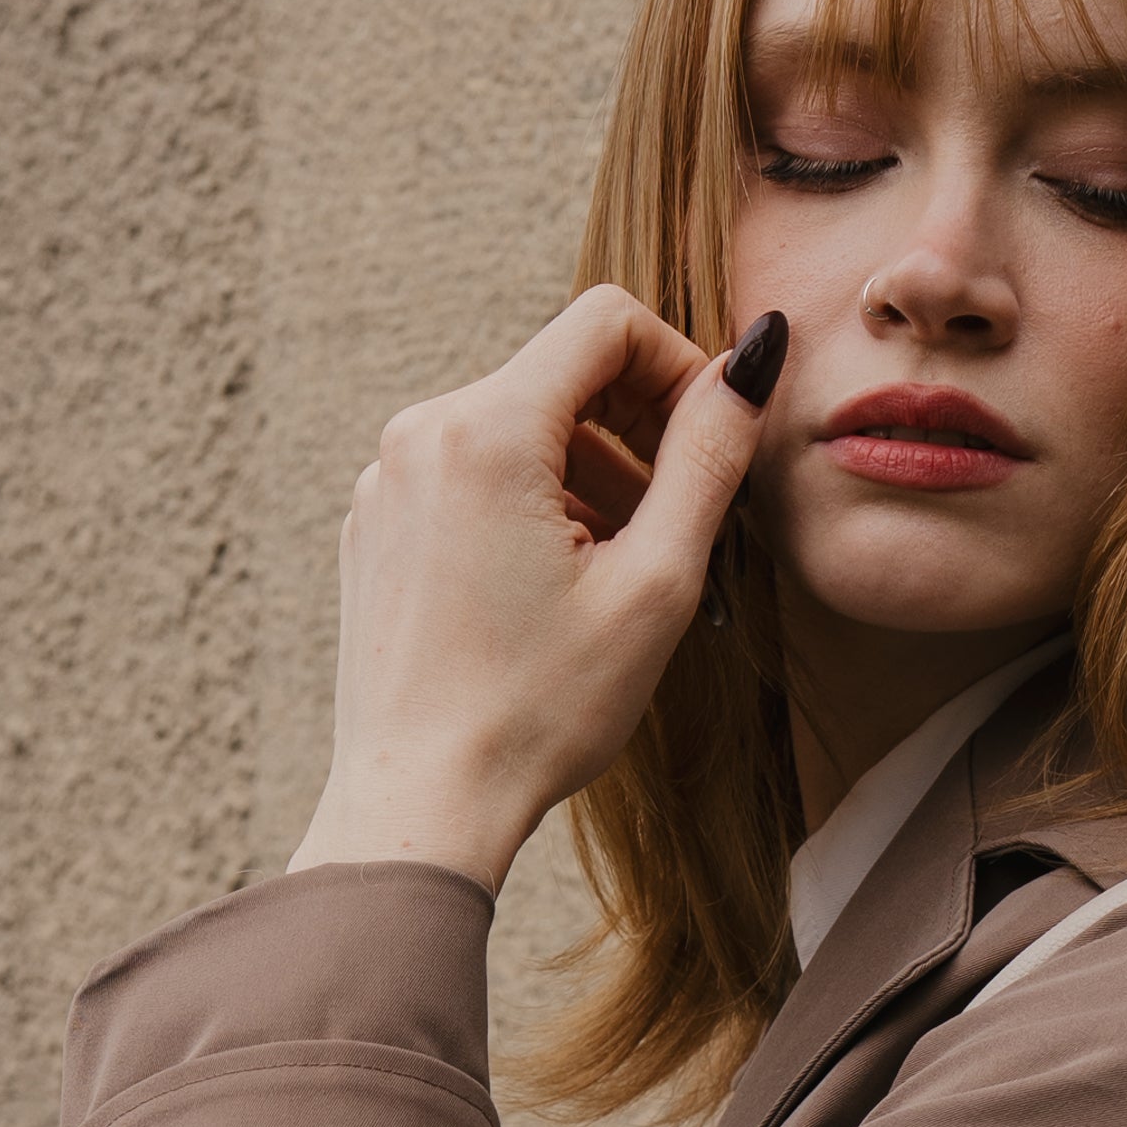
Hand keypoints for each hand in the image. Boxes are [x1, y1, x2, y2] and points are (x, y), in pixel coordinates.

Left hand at [290, 288, 779, 891]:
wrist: (419, 803)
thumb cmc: (540, 709)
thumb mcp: (655, 582)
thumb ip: (709, 457)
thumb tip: (752, 362)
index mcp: (486, 429)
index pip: (604, 323)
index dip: (679, 367)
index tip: (710, 443)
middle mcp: (419, 432)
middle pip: (558, 375)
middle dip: (633, 432)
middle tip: (676, 526)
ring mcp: (385, 480)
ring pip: (515, 429)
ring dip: (586, 477)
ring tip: (616, 576)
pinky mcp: (374, 526)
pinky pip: (468, 476)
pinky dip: (527, 508)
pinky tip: (552, 594)